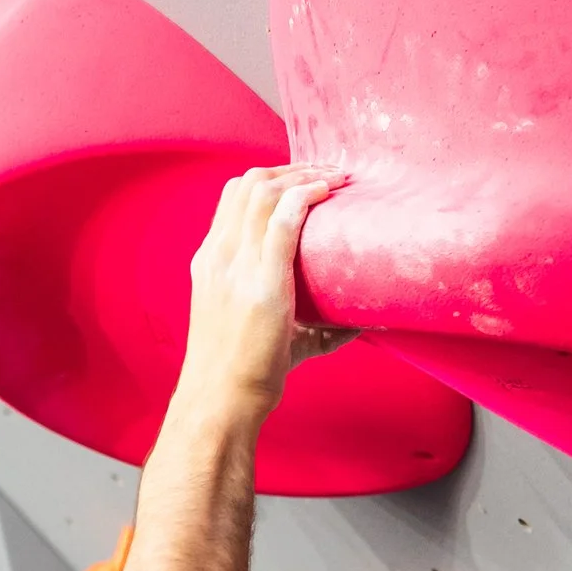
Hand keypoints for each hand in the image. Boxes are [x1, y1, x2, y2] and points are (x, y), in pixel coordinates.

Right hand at [181, 164, 340, 421]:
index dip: (271, 178)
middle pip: (248, 183)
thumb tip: (362, 321)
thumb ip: (307, 321)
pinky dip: (307, 196)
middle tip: (327, 173)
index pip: (234, 197)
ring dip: (304, 175)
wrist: (221, 402)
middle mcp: (218, 256)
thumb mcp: (264, 331)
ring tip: (335, 178)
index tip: (305, 180)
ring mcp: (235, 267)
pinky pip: (283, 220)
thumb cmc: (243, 374)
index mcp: (210, 263)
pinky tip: (329, 192)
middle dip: (291, 168)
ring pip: (264, 191)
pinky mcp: (261, 284)